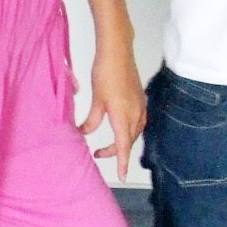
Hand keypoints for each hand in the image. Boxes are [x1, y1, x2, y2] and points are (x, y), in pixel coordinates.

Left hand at [79, 47, 144, 177]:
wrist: (118, 51)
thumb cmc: (106, 72)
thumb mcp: (96, 100)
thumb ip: (92, 120)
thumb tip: (84, 133)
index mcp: (124, 115)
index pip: (123, 145)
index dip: (121, 162)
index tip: (122, 176)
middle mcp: (136, 113)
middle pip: (129, 141)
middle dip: (116, 151)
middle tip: (98, 153)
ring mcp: (141, 106)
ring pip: (134, 132)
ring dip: (122, 141)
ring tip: (106, 145)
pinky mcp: (140, 99)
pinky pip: (138, 122)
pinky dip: (129, 130)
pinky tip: (120, 128)